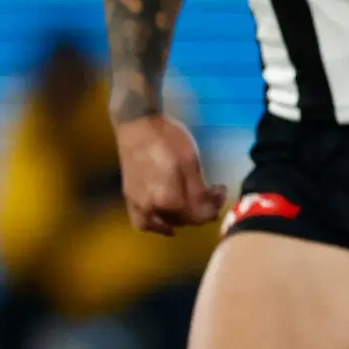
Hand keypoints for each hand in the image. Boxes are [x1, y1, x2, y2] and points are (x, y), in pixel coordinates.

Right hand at [114, 112, 225, 234]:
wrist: (137, 124)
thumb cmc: (167, 139)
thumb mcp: (191, 163)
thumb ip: (199, 191)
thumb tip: (208, 211)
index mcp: (168, 199)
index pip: (197, 216)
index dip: (213, 206)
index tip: (220, 189)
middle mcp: (150, 206)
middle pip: (182, 220)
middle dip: (200, 210)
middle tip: (210, 194)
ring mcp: (136, 202)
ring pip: (162, 223)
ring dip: (180, 220)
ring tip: (191, 207)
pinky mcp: (129, 195)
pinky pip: (142, 220)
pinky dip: (155, 224)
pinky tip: (165, 220)